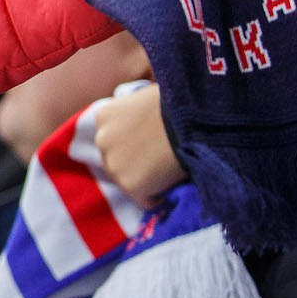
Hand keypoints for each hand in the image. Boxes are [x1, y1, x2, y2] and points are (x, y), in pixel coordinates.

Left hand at [92, 84, 185, 206]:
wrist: (195, 119)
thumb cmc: (179, 103)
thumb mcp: (145, 98)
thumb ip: (135, 114)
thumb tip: (143, 127)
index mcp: (104, 115)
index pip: (113, 137)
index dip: (134, 143)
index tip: (151, 144)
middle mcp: (101, 139)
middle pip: (116, 159)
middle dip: (135, 161)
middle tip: (161, 159)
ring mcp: (113, 164)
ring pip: (127, 180)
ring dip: (145, 179)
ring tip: (169, 172)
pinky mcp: (130, 185)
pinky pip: (145, 199)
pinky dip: (158, 196)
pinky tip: (173, 185)